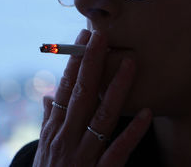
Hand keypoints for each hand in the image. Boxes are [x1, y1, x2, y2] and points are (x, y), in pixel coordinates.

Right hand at [33, 29, 151, 166]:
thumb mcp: (43, 148)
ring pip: (101, 117)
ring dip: (117, 89)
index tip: (84, 38)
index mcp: (55, 130)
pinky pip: (117, 151)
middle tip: (103, 36)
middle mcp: (66, 139)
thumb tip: (49, 96)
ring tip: (131, 64)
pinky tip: (147, 113)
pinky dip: (131, 132)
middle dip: (92, 64)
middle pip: (81, 95)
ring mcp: (81, 156)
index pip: (65, 89)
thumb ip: (48, 121)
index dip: (75, 62)